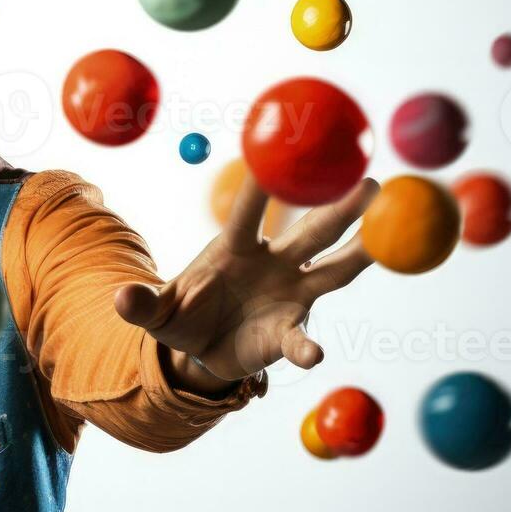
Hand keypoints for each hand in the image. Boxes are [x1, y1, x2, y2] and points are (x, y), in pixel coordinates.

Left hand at [115, 174, 379, 385]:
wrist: (198, 352)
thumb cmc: (180, 315)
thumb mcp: (155, 313)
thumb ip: (141, 305)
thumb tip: (120, 299)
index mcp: (233, 247)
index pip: (249, 211)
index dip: (263, 186)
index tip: (279, 156)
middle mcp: (272, 263)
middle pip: (310, 230)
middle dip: (339, 207)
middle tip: (371, 181)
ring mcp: (289, 294)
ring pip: (333, 270)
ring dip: (360, 253)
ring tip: (390, 236)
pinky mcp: (291, 330)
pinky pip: (302, 338)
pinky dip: (305, 347)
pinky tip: (310, 354)